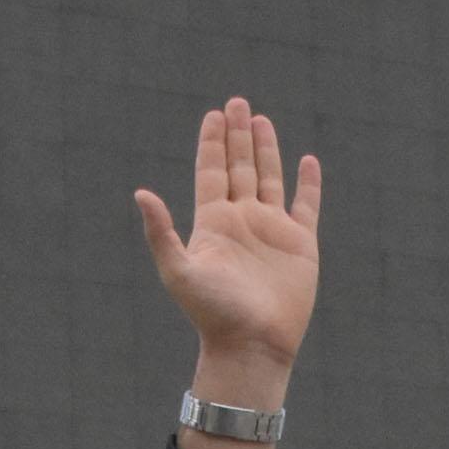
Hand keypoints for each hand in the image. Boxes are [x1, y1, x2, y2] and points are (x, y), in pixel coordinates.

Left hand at [136, 99, 320, 415]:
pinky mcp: (300, 245)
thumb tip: (141, 192)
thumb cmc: (213, 314)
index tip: (213, 115)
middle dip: (238, 136)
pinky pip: (306, 206)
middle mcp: (242, 221)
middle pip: (239, 168)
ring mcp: (272, 231)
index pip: (212, 172)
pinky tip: (307, 162)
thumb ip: (161, 232)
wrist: (252, 346)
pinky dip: (307, 184)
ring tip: (261, 120)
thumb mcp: (179, 271)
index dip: (212, 143)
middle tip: (237, 102)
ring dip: (266, 150)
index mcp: (213, 223)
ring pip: (269, 179)